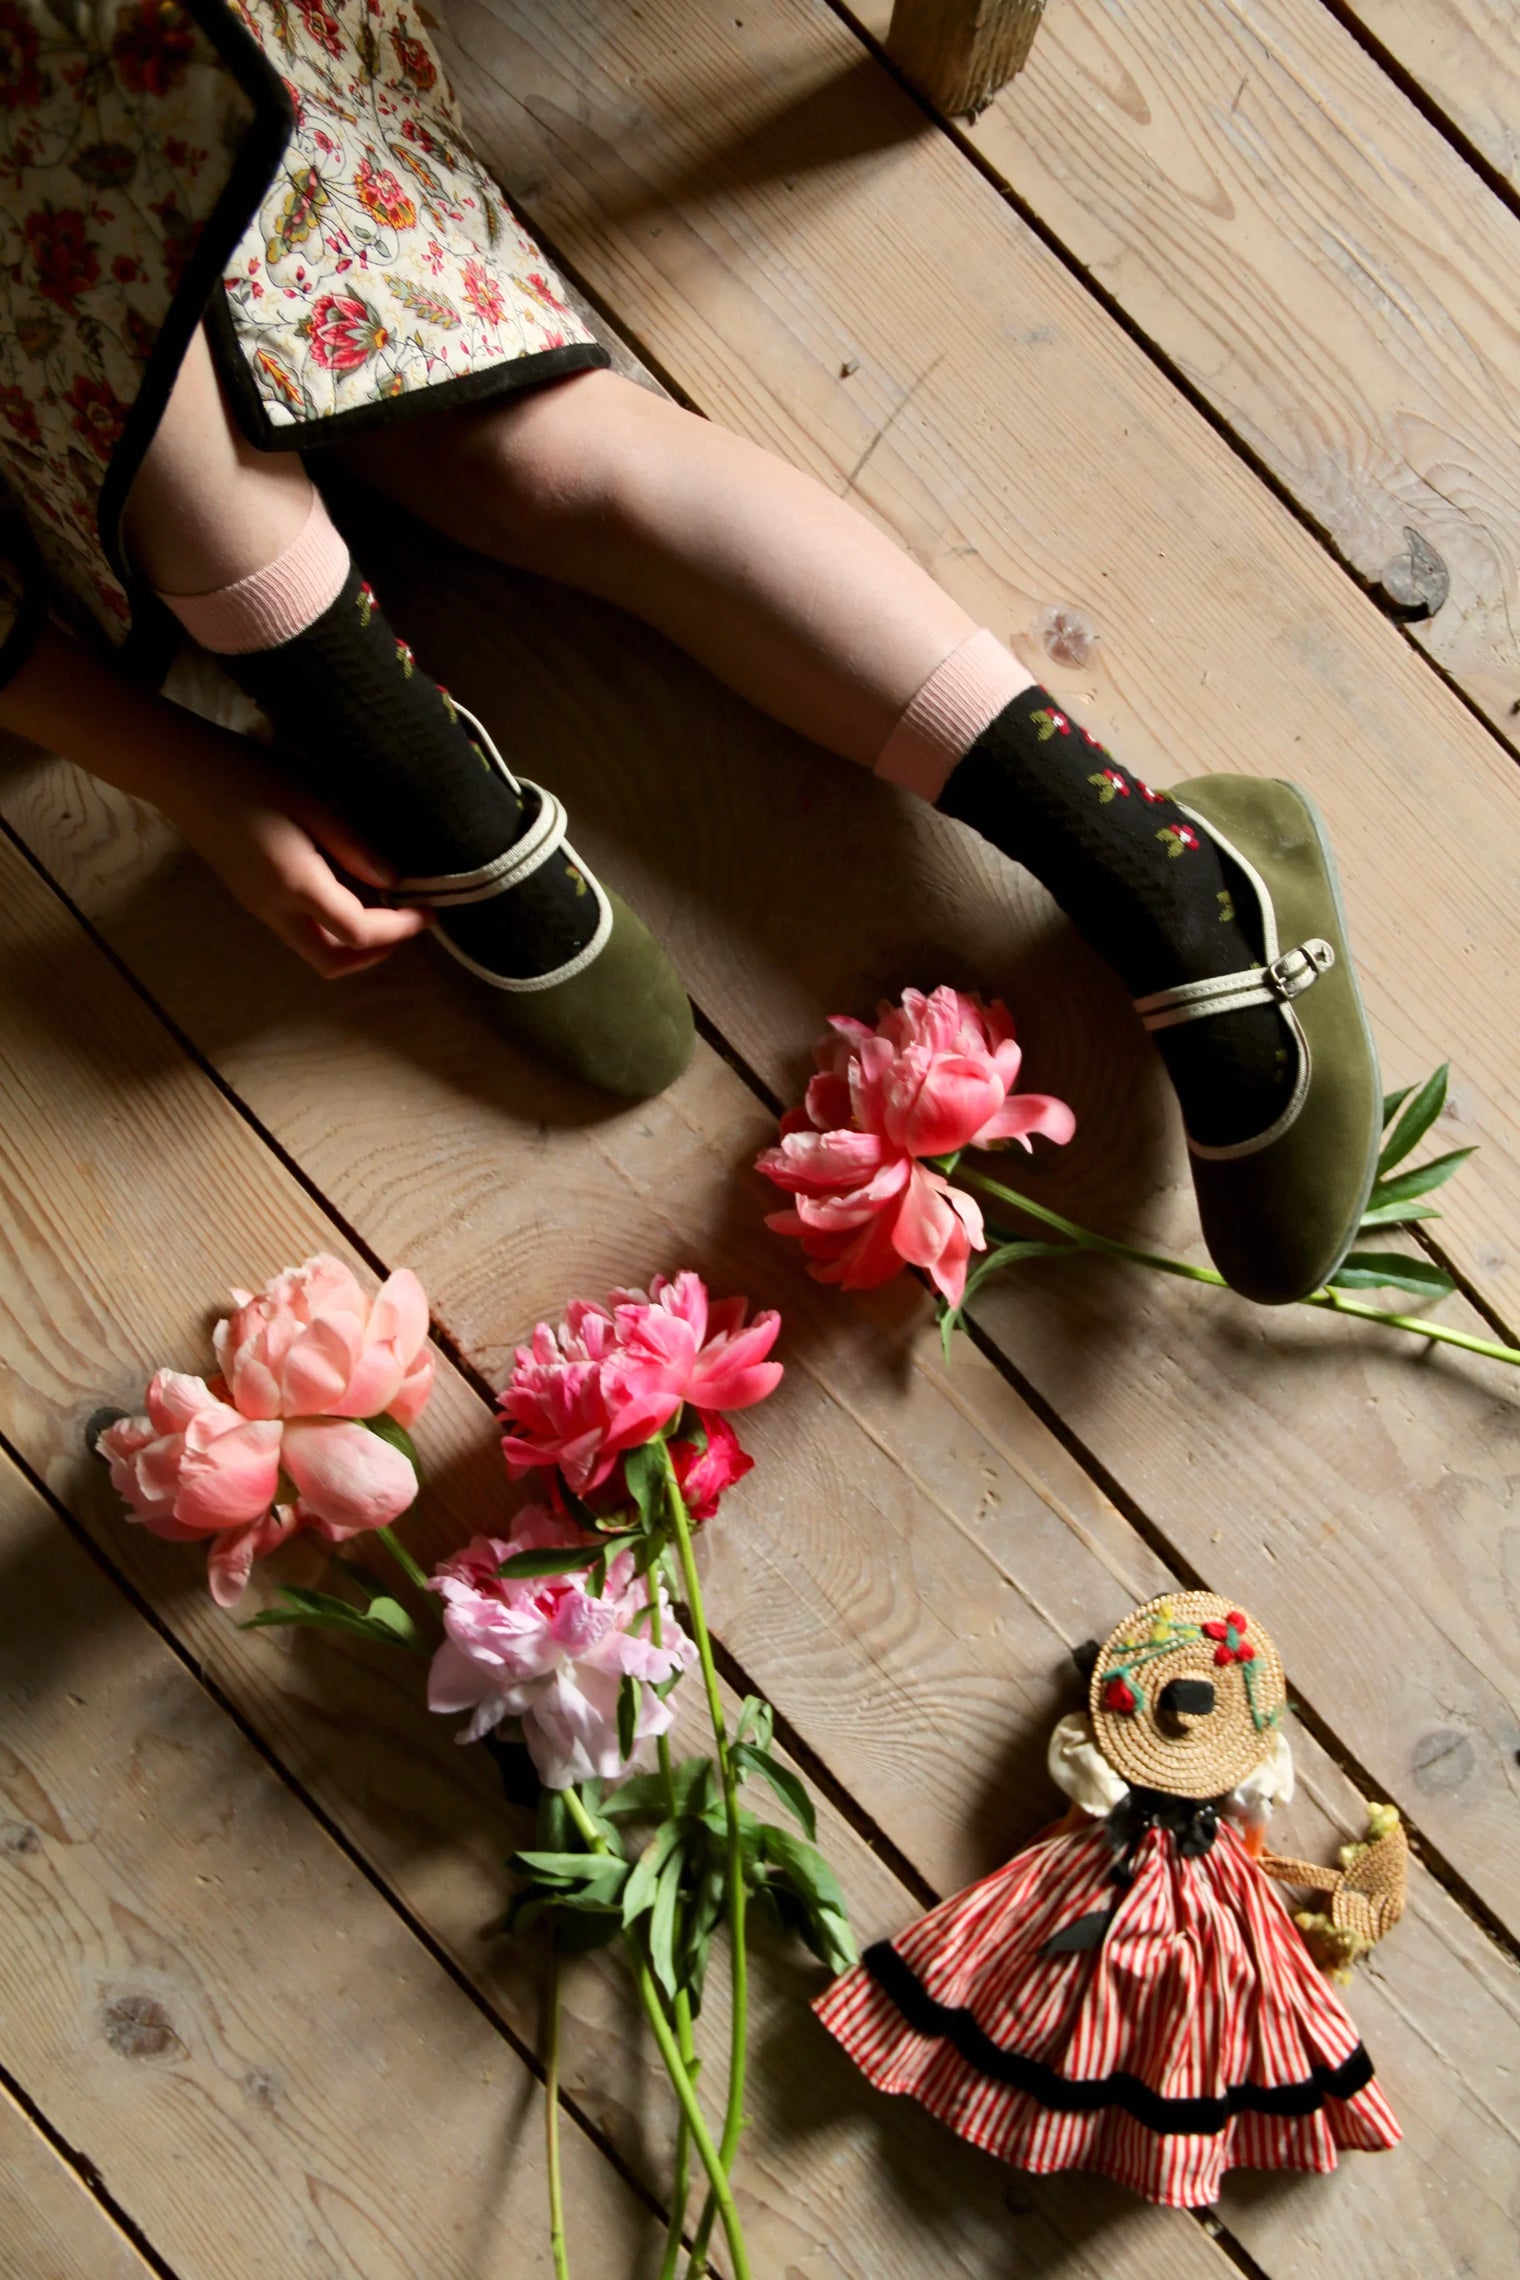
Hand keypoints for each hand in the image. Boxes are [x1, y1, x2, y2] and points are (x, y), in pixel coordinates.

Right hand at [167, 738, 433, 980]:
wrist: (182, 772)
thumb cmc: (247, 773)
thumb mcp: (312, 799)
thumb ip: (354, 845)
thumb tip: (392, 880)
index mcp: (296, 884)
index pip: (359, 932)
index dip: (401, 928)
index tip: (428, 909)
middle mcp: (275, 909)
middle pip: (333, 962)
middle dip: (376, 952)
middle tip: (406, 920)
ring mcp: (259, 908)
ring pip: (315, 950)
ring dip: (353, 942)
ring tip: (383, 903)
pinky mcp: (252, 898)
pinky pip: (299, 930)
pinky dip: (331, 926)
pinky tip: (348, 888)